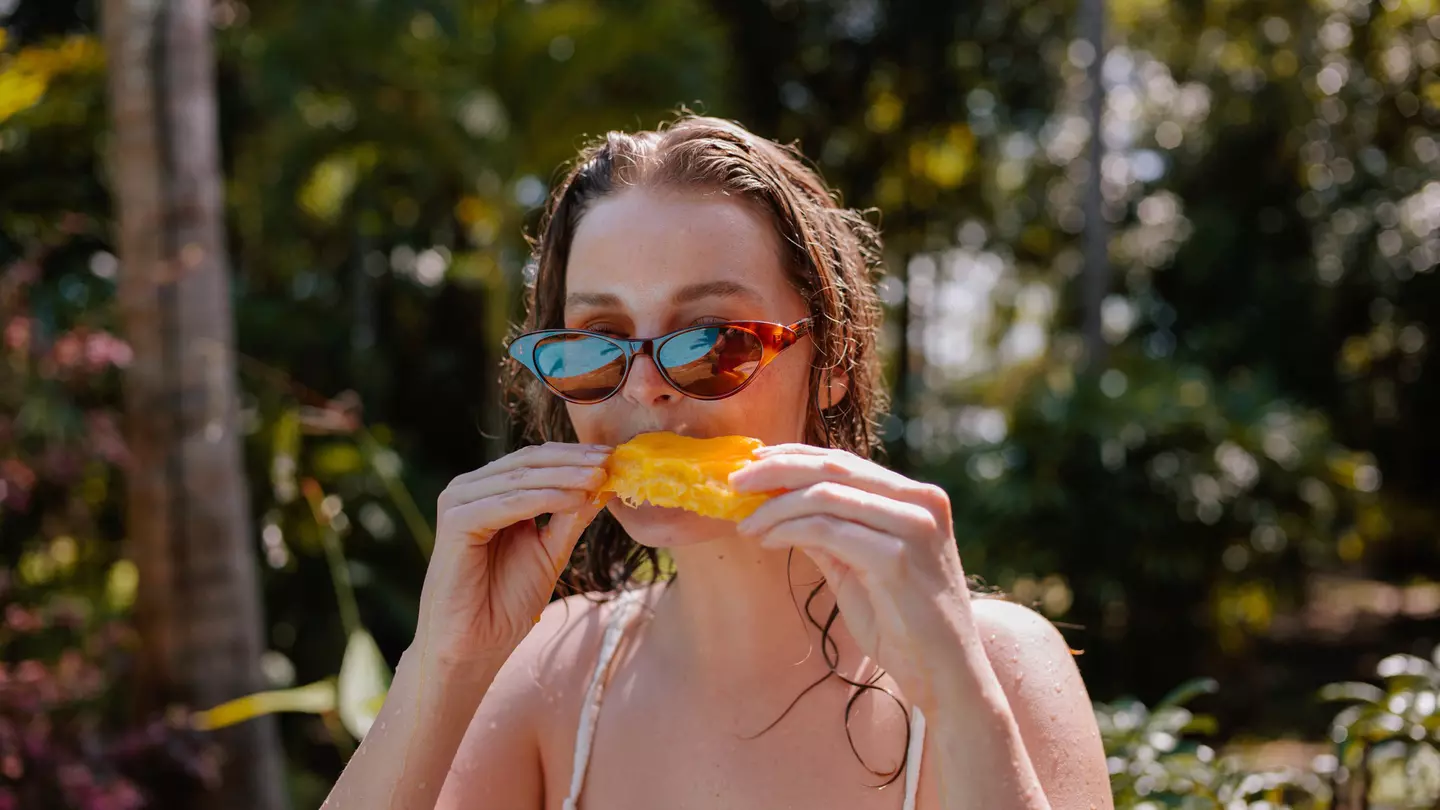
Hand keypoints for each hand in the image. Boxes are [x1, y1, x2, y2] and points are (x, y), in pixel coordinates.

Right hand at [410, 441, 611, 670]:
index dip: (575, 456)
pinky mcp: (456, 522)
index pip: (535, 461)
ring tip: (599, 478)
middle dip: (574, 460)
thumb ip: (570, 517)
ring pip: (521, 479)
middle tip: (611, 460)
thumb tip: (602, 485)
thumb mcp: (549, 552)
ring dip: (564, 476)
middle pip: (528, 462)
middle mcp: (469, 490)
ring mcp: (459, 503)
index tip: (614, 457)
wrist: (472, 648)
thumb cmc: (505, 604)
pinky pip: (507, 504)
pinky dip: (543, 499)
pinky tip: (574, 499)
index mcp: (488, 492)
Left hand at [730, 444, 978, 710]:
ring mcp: (913, 525)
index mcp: (915, 497)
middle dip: (776, 470)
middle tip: (735, 482)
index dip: (794, 456)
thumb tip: (779, 507)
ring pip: (826, 494)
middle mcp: (920, 501)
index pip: (845, 461)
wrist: (946, 675)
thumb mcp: (859, 568)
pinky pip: (829, 530)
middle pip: (834, 467)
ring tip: (746, 523)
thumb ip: (829, 534)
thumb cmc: (904, 624)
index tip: (753, 462)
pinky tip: (768, 540)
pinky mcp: (899, 557)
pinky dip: (790, 529)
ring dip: (776, 506)